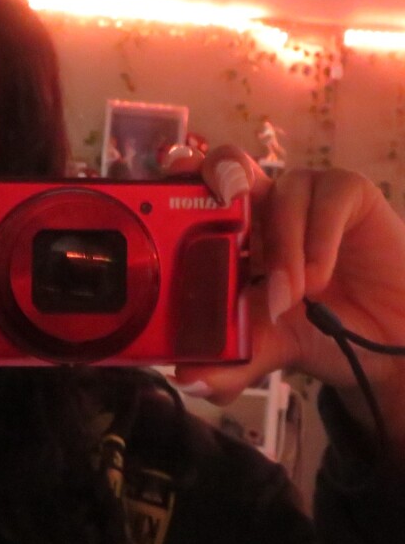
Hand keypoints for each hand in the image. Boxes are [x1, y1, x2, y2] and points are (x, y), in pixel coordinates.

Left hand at [167, 145, 404, 449]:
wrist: (383, 345)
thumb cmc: (313, 329)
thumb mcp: (263, 349)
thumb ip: (226, 363)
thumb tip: (186, 379)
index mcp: (226, 231)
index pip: (191, 192)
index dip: (175, 183)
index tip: (161, 190)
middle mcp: (259, 205)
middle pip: (227, 164)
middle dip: (216, 175)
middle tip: (221, 207)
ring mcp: (302, 195)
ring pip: (278, 190)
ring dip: (281, 248)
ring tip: (288, 298)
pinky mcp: (347, 193)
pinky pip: (327, 198)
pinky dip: (318, 241)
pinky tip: (318, 281)